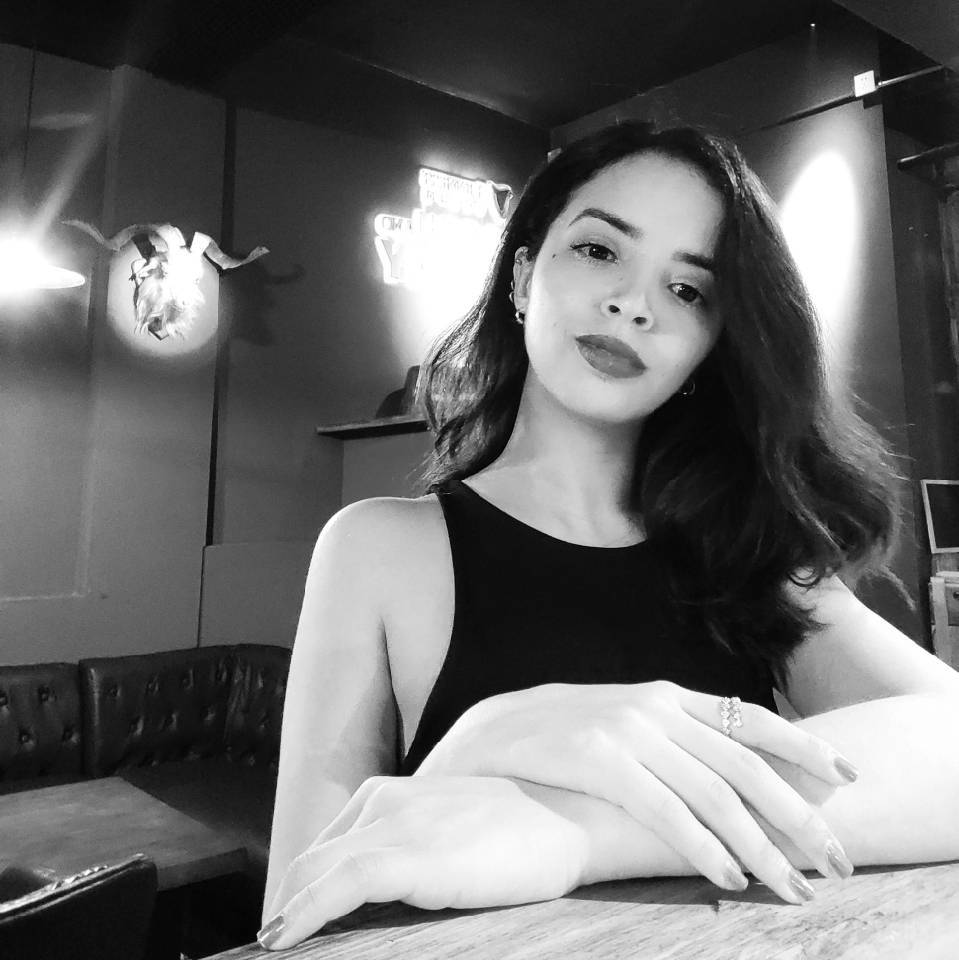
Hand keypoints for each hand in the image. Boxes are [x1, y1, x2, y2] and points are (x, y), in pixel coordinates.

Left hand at [259, 775, 590, 949]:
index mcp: (387, 794)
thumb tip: (370, 898)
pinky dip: (304, 911)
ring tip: (277, 949)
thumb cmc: (516, 833)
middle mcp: (382, 800)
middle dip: (286, 905)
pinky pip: (341, 883)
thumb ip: (407, 852)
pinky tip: (284, 938)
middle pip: (309, 860)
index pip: (322, 848)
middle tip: (276, 947)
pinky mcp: (413, 853)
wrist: (568, 817)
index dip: (297, 892)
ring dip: (287, 912)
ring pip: (314, 870)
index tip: (285, 929)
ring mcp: (396, 823)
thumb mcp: (447, 833)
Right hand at [418, 680, 857, 902]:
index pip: (751, 720)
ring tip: (792, 887)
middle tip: (835, 859)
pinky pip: (667, 811)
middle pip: (746, 765)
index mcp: (666, 696)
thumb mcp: (622, 722)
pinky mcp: (599, 759)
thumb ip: (669, 737)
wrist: (487, 731)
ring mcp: (629, 730)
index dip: (803, 745)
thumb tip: (720, 770)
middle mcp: (656, 707)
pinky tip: (728, 876)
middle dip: (798, 815)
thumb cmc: (559, 734)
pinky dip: (705, 847)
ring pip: (716, 794)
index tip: (847, 774)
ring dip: (761, 847)